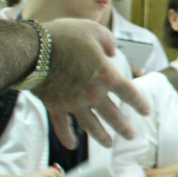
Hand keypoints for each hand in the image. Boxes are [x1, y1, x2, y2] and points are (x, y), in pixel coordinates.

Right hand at [32, 19, 149, 148]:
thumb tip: (111, 52)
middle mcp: (93, 94)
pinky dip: (66, 137)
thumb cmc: (64, 36)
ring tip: (109, 144)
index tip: (145, 112)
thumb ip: (108, 41)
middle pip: (113, 116)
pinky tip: (72, 146)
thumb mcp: (94, 30)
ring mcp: (74, 103)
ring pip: (91, 125)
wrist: (32, 48)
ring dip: (101, 137)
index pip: (130, 94)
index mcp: (107, 76)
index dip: (140, 103)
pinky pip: (62, 126)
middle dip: (123, 128)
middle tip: (131, 136)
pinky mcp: (54, 106)